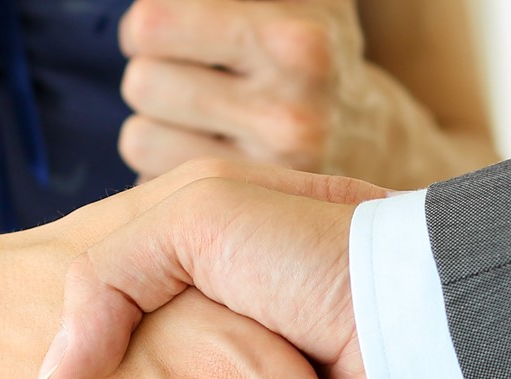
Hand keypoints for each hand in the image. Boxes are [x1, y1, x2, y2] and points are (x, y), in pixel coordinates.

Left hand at [117, 0, 454, 185]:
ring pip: (138, 138)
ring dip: (157, 124)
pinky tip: (211, 154)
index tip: (175, 32)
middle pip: (140, 82)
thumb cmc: (308, 53)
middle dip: (155, 73)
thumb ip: (221, 0)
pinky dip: (166, 169)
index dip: (152, 24)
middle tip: (195, 76)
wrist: (372, 142)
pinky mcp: (243, 224)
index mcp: (298, 45)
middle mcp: (291, 118)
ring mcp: (269, 180)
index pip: (151, 25)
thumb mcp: (294, 1)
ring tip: (207, 116)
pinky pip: (152, 184)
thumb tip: (148, 16)